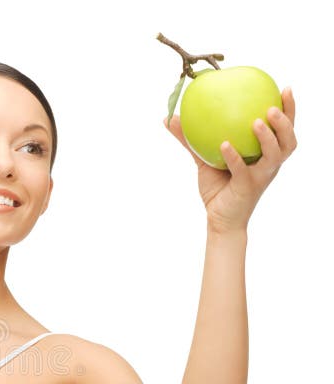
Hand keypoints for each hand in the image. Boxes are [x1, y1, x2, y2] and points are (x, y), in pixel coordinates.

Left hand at [165, 87, 296, 233]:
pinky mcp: (246, 188)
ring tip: (256, 122)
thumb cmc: (217, 188)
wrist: (218, 220)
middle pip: (288, 141)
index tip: (284, 88)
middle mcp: (268, 165)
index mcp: (265, 155)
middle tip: (272, 106)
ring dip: (267, 137)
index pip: (283, 130)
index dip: (289, 110)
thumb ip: (190, 140)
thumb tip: (169, 118)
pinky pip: (242, 170)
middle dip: (286, 121)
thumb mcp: (203, 160)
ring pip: (274, 155)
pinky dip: (234, 157)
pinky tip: (224, 144)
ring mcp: (259, 177)